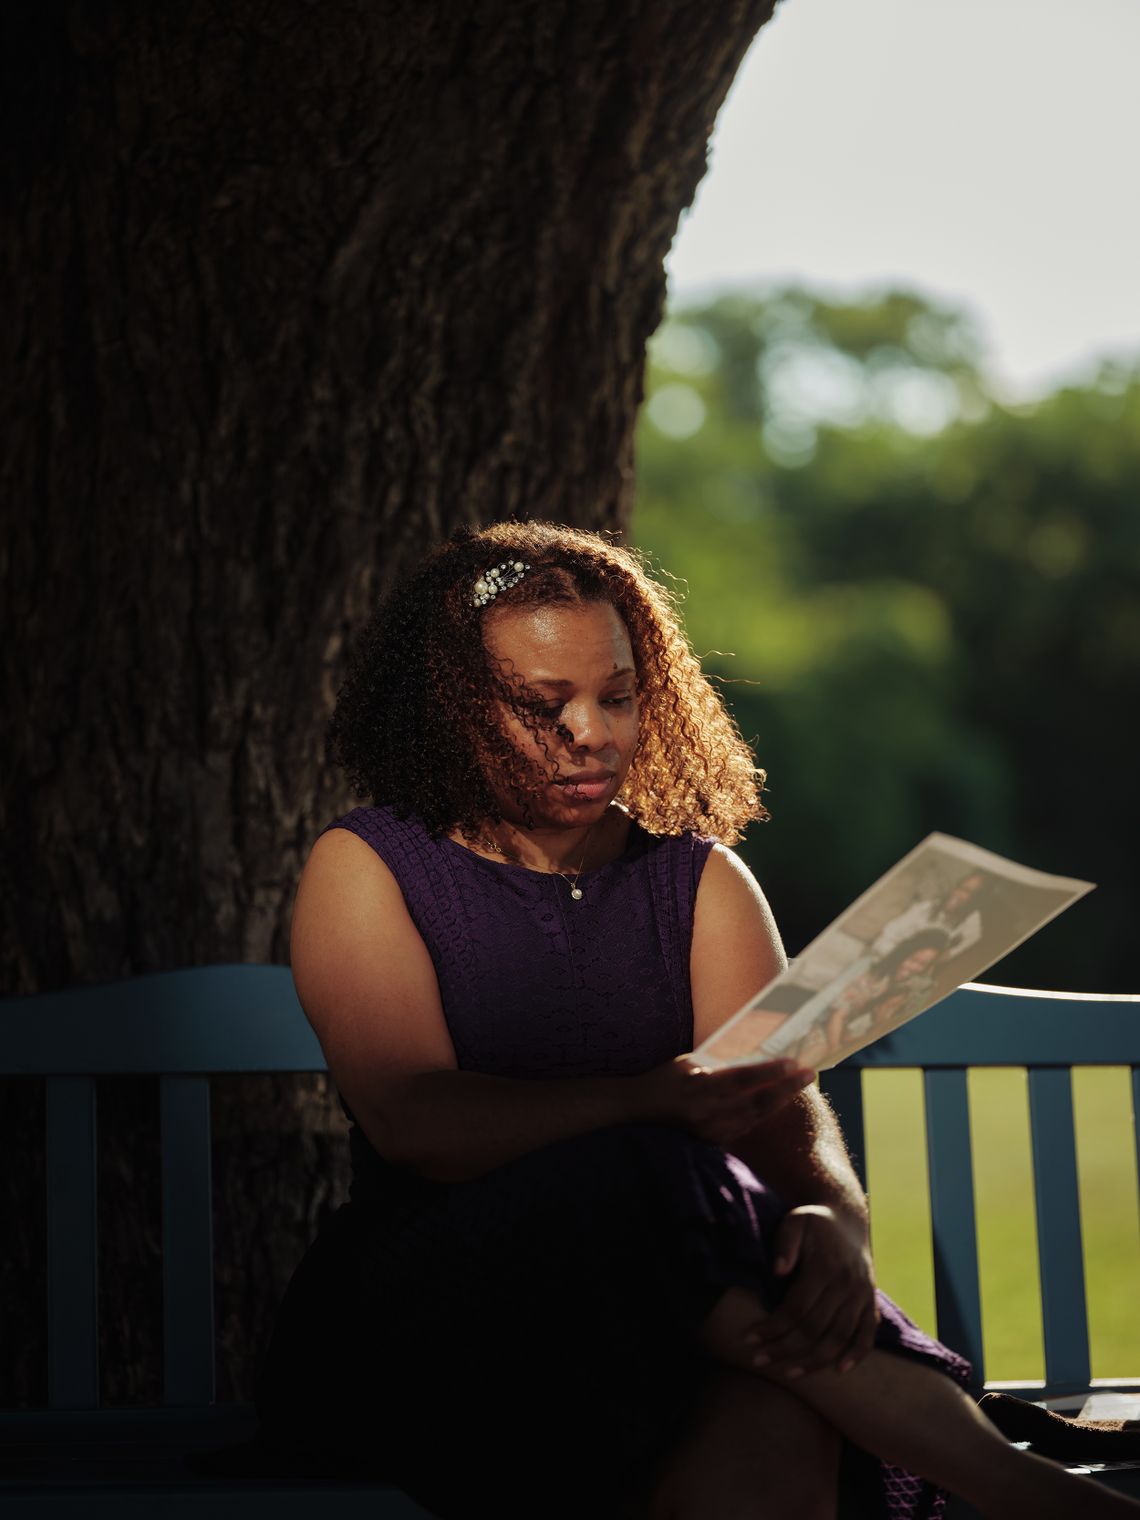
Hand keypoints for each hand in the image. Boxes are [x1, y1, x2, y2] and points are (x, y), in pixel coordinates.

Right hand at [630, 1055, 815, 1145]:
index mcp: (699, 1087)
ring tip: (798, 1086)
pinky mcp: (711, 1141)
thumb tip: (750, 1055)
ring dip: (779, 1102)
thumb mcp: (687, 1062)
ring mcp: (710, 1131)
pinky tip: (776, 1103)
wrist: (637, 1111)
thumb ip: (716, 1063)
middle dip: (787, 1088)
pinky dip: (761, 1115)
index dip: (770, 1072)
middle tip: (810, 1074)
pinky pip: (744, 1128)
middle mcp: (706, 1112)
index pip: (743, 1079)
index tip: (793, 1062)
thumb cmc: (663, 1079)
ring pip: (755, 1117)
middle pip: (756, 1102)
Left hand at [745, 1204, 878, 1377]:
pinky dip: (856, 1355)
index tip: (750, 1338)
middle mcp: (847, 1285)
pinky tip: (839, 1371)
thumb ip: (785, 1243)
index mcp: (825, 1267)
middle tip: (759, 1360)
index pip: (796, 1308)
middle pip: (815, 1329)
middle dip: (785, 1348)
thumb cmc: (814, 1224)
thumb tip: (779, 1271)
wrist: (847, 1219)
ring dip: (814, 1361)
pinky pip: (867, 1335)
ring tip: (788, 1374)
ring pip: (839, 1338)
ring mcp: (862, 1296)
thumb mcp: (795, 1221)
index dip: (773, 1327)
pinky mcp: (870, 1302)